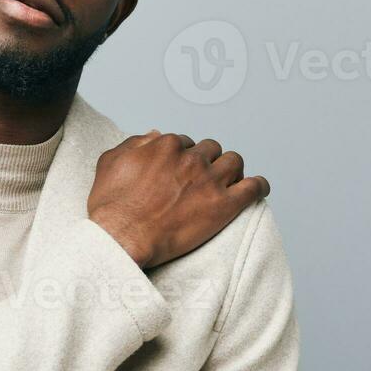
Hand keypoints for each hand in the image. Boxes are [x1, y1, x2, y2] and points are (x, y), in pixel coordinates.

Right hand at [88, 130, 269, 270]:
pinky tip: (257, 188)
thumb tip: (154, 133)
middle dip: (207, 161)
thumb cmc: (112, 206)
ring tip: (228, 182)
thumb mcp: (111, 162)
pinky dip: (258, 186)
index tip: (180, 171)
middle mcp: (191, 158)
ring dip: (231, 169)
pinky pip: (254, 187)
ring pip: (234, 162)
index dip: (182, 157)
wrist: (122, 238)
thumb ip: (135, 142)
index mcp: (166, 145)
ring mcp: (209, 181)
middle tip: (201, 179)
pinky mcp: (224, 205)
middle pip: (211, 149)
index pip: (185, 142)